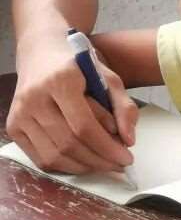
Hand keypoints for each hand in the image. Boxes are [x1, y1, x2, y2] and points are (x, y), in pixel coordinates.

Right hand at [7, 35, 137, 174]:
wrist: (41, 52)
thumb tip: (128, 141)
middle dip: (99, 160)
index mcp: (62, 79)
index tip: (127, 157)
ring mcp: (20, 113)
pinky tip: (83, 162)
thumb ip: (124, 107)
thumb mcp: (108, 77)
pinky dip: (64, 166)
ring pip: (54, 155)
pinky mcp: (14, 126)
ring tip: (104, 164)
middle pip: (69, 144)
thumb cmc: (78, 65)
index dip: (107, 148)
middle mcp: (35, 97)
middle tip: (119, 165)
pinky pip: (40, 158)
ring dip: (84, 167)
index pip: (84, 126)